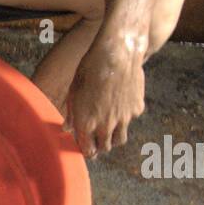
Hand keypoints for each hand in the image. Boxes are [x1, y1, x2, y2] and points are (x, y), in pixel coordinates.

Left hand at [65, 38, 145, 157]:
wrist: (116, 54)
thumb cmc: (90, 70)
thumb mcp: (74, 92)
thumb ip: (71, 114)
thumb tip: (67, 128)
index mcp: (86, 123)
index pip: (87, 150)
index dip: (86, 150)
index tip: (86, 147)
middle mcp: (105, 126)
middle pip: (104, 148)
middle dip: (100, 146)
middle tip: (98, 141)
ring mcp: (123, 119)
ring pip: (119, 139)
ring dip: (114, 138)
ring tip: (110, 129)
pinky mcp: (136, 109)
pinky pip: (131, 119)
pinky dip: (126, 116)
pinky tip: (121, 104)